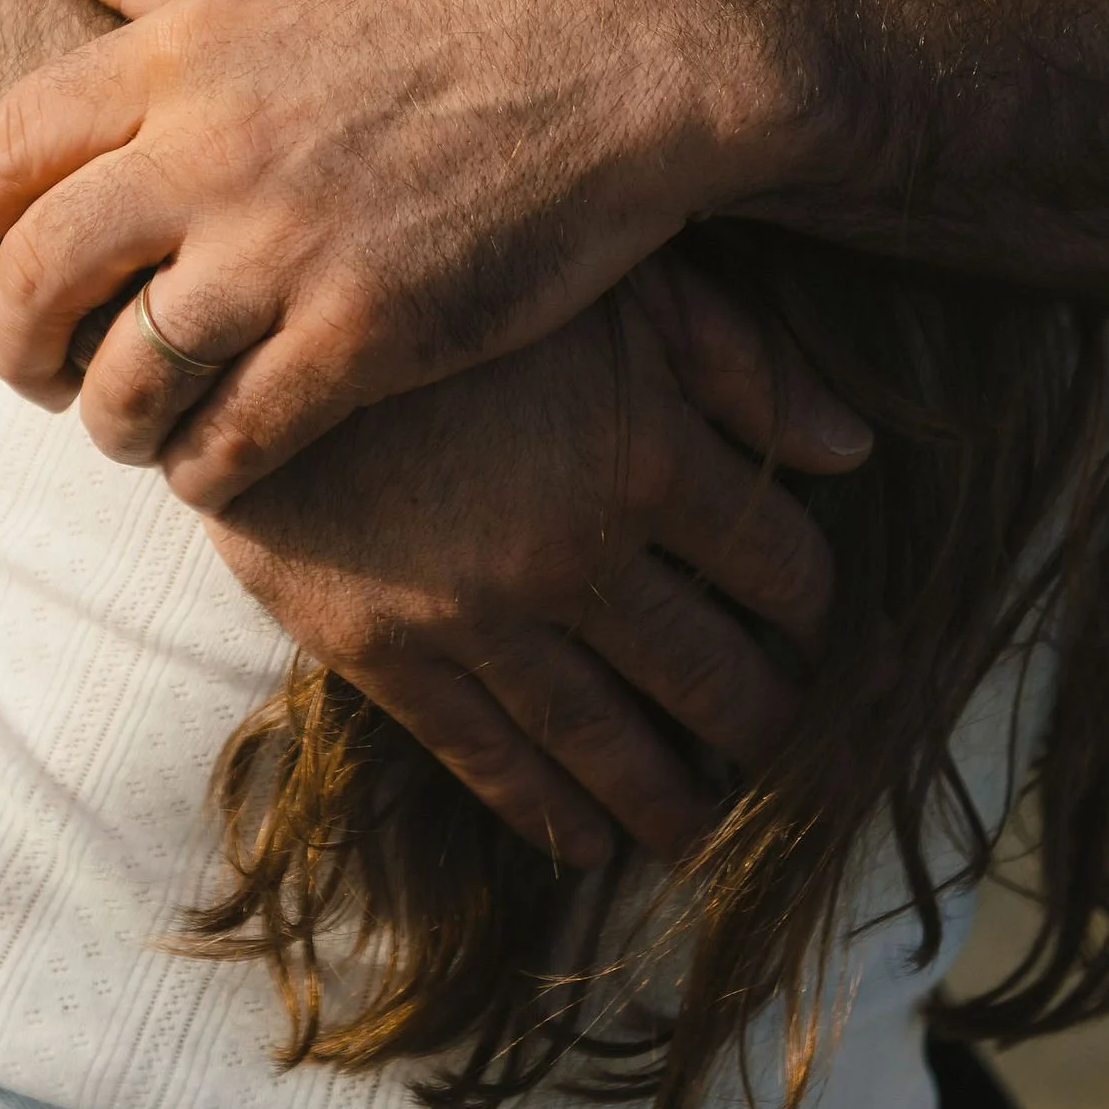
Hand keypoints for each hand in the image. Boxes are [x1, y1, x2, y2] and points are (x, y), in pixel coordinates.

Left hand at [0, 0, 797, 507]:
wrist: (613, 67)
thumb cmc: (448, 23)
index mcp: (182, 55)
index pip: (0, 149)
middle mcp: (211, 145)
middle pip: (35, 274)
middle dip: (8, 345)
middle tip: (28, 375)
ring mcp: (286, 244)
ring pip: (125, 376)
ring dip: (106, 424)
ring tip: (126, 431)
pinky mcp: (365, 331)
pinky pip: (234, 438)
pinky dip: (204, 471)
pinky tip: (213, 468)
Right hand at [205, 253, 869, 864]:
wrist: (254, 308)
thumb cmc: (451, 267)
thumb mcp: (613, 278)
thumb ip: (738, 362)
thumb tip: (854, 452)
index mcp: (646, 452)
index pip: (779, 567)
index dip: (814, 602)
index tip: (816, 623)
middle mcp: (575, 552)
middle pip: (712, 675)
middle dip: (765, 719)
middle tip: (789, 746)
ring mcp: (475, 614)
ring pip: (608, 740)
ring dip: (671, 794)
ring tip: (706, 826)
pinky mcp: (380, 649)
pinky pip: (484, 756)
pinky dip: (545, 810)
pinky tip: (588, 842)